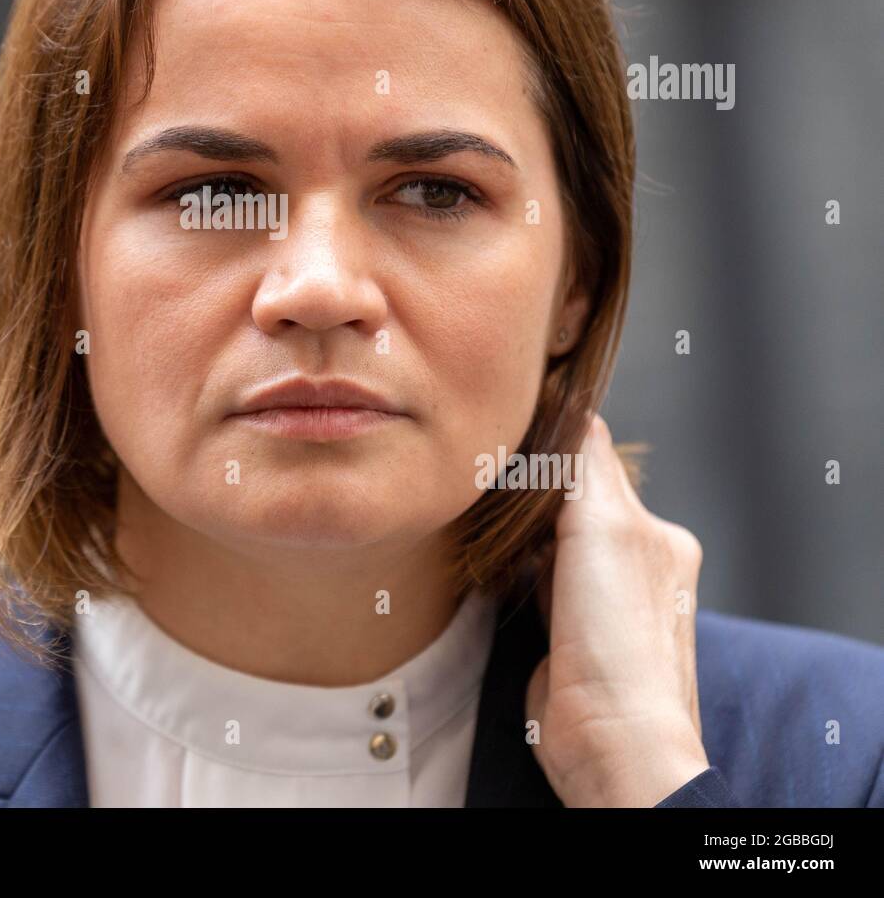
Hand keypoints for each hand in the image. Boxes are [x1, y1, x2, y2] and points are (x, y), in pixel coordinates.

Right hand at [523, 414, 711, 805]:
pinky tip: (491, 565)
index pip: (601, 465)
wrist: (608, 736)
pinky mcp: (561, 635)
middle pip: (570, 502)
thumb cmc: (618, 636)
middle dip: (533, 490)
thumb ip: (587, 464)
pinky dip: (511, 571)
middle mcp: (633, 566)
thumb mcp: (605, 525)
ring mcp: (596, 605)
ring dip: (519, 533)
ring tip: (485, 516)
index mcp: (659, 537)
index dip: (558, 441)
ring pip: (547, 543)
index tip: (515, 420)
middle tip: (489, 472)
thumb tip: (576, 407)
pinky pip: (531, 584)